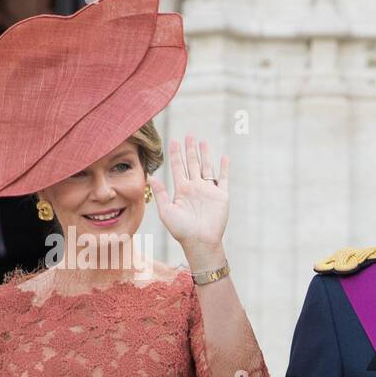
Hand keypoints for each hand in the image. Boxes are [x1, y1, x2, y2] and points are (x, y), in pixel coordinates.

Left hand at [148, 135, 228, 256]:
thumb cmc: (181, 230)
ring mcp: (208, 191)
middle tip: (189, 135)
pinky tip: (223, 157)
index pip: (178, 167)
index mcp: (181, 190)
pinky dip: (224, 168)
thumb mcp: (166, 211)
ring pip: (206, 167)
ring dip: (205, 154)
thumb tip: (151, 177)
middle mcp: (195, 187)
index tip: (173, 140)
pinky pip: (223, 179)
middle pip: (192, 163)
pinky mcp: (221, 196)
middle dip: (190, 150)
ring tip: (203, 141)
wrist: (200, 241)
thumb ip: (160, 194)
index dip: (175, 154)